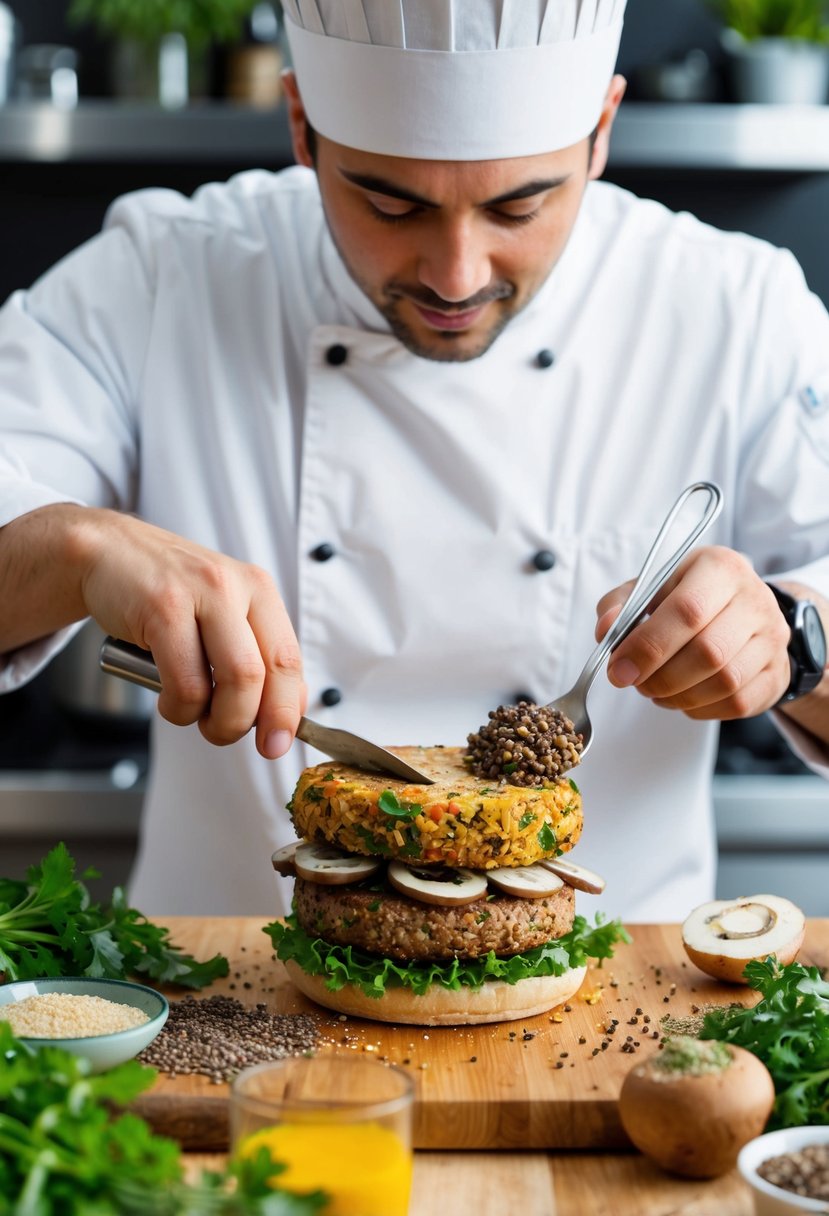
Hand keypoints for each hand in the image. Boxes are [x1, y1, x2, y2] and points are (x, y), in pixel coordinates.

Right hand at [79, 510, 305, 756]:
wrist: (109, 553)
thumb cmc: (166, 595)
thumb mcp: (219, 614)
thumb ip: (251, 655)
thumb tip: (281, 716)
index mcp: (260, 590)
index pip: (290, 660)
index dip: (288, 711)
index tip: (278, 743)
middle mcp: (238, 586)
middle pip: (267, 673)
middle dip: (251, 722)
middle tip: (227, 734)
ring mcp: (202, 594)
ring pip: (235, 680)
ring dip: (217, 720)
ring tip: (195, 717)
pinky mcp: (164, 607)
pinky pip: (186, 682)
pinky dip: (180, 708)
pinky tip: (169, 701)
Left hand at [596, 546, 790, 720]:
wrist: (743, 610)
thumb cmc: (686, 598)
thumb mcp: (651, 588)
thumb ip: (621, 606)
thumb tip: (607, 630)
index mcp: (721, 568)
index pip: (687, 611)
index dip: (648, 646)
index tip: (619, 670)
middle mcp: (755, 599)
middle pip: (708, 652)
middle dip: (660, 678)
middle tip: (636, 683)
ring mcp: (773, 638)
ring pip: (725, 682)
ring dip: (679, 696)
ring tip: (656, 690)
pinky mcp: (778, 672)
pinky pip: (738, 703)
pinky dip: (701, 708)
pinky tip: (683, 698)